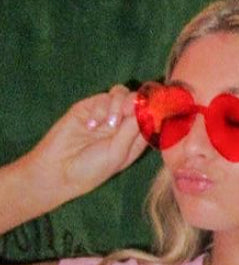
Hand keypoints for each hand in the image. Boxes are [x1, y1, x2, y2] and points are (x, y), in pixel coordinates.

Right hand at [18, 86, 147, 212]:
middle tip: (127, 114)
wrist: (57, 169)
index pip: (152, 117)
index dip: (155, 111)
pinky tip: (90, 126)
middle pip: (139, 101)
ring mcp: (107, 114)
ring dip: (119, 105)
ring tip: (109, 124)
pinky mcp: (90, 107)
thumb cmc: (91, 169)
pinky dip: (100, 109)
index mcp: (135, 139)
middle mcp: (124, 125)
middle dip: (137, 104)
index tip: (153, 111)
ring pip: (123, 94)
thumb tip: (147, 108)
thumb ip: (132, 130)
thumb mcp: (117, 153)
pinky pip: (103, 98)